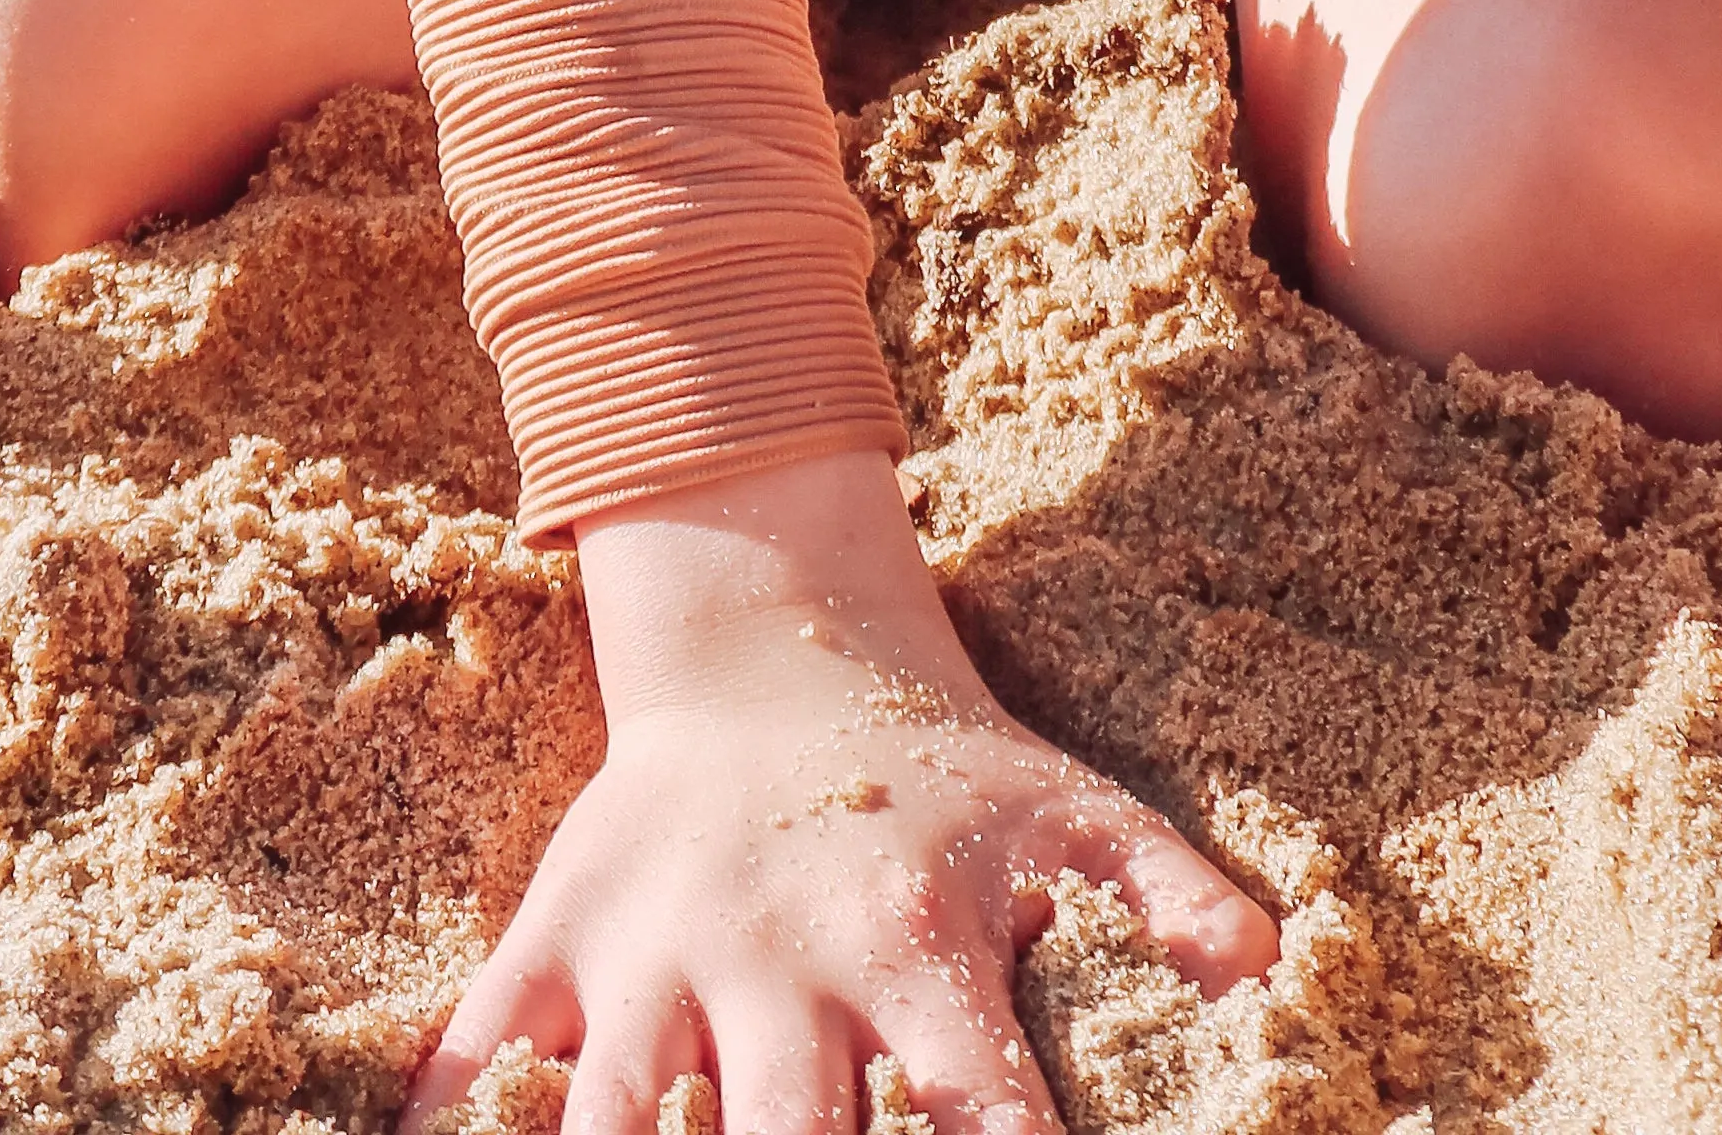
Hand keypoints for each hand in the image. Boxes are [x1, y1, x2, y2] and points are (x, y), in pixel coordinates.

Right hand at [408, 445, 1273, 1134]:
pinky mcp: (555, 936)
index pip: (972, 1111)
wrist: (770, 635)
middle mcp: (775, 959)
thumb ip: (1169, 899)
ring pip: (606, 1123)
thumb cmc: (936, 761)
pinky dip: (448, 1122)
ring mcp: (651, 951)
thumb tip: (1274, 975)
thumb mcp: (1071, 811)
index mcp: (909, 945)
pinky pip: (477, 1054)